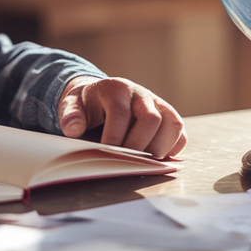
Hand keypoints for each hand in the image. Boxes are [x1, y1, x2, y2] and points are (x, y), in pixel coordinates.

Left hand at [57, 76, 186, 158]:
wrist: (102, 97)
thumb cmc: (87, 106)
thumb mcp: (71, 105)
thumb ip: (70, 115)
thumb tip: (73, 129)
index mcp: (117, 89)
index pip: (121, 114)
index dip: (114, 138)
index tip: (106, 155)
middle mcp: (141, 94)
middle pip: (151, 119)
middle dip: (138, 146)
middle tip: (125, 161)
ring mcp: (159, 104)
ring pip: (172, 125)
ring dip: (158, 149)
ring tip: (141, 160)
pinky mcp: (169, 117)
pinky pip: (180, 134)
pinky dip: (171, 150)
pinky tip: (154, 157)